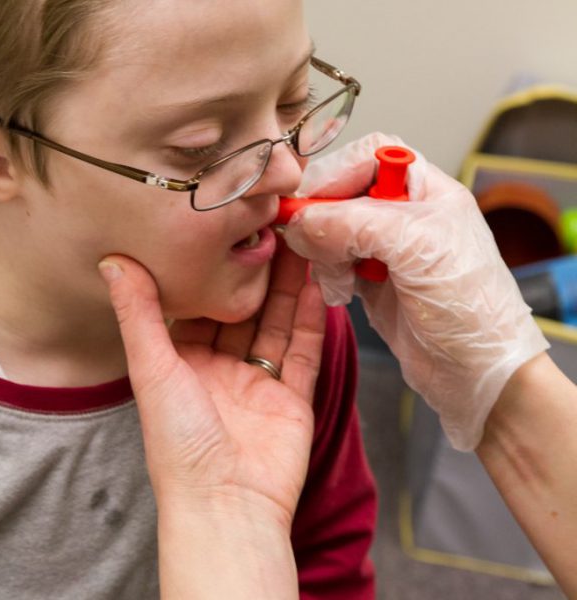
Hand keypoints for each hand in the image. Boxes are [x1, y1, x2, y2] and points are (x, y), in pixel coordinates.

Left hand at [98, 247, 325, 525]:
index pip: (203, 308)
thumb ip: (139, 315)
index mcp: (185, 365)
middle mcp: (223, 372)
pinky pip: (303, 355)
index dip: (217, 273)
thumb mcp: (153, 370)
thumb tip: (114, 262)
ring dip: (289, 291)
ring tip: (300, 249)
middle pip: (246, 313)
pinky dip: (311, 324)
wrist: (227, 506)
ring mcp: (260, 385)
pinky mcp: (292, 400)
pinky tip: (315, 291)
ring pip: (277, 328)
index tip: (228, 235)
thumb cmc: (180, 445)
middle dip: (260, 276)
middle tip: (274, 233)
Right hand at [284, 132, 548, 450]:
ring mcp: (385, 249)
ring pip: (331, 230)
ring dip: (324, 252)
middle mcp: (404, 215)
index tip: (311, 202)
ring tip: (339, 279)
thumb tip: (300, 220)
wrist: (477, 373)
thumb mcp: (418, 249)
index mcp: (426, 190)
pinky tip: (341, 292)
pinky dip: (327, 274)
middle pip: (343, 193)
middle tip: (315, 244)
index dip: (336, 173)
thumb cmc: (471, 309)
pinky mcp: (371, 280)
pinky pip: (332, 263)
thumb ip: (355, 223)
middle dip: (324, 219)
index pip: (369, 155)